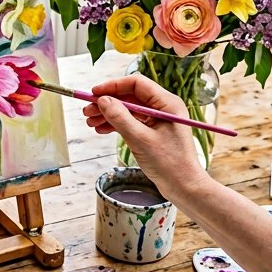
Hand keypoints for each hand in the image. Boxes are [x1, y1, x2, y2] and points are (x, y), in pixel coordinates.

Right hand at [83, 75, 207, 201]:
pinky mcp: (154, 132)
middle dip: (107, 102)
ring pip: (128, 109)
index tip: (94, 93)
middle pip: (130, 96)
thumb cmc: (169, 164)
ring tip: (90, 122)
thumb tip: (102, 100)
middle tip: (87, 111)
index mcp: (167, 103)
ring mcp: (158, 120)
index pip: (136, 84)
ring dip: (109, 114)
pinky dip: (116, 125)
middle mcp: (163, 108)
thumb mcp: (140, 139)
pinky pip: (132, 122)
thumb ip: (120, 118)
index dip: (113, 86)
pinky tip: (101, 129)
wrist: (185, 187)